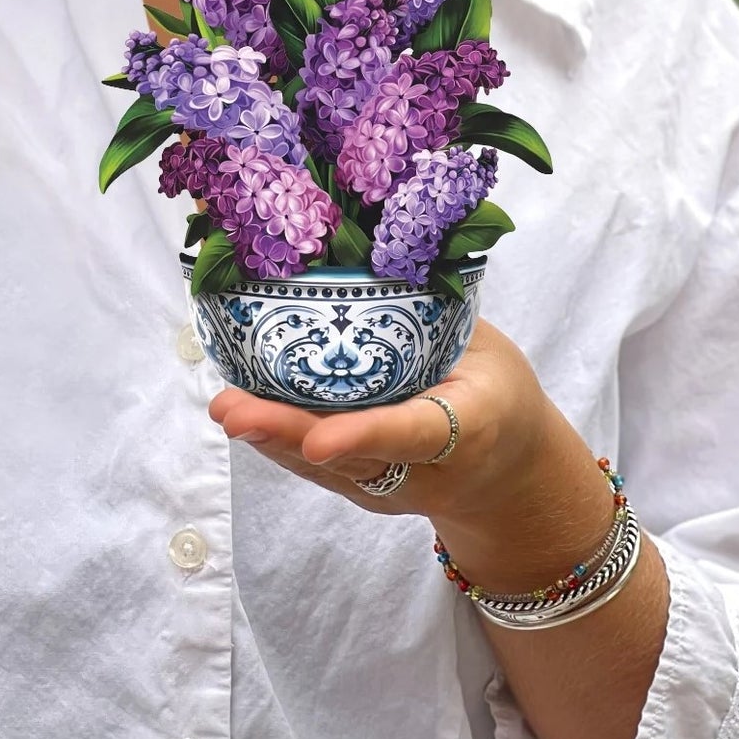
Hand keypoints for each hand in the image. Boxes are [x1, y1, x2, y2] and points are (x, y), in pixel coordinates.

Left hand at [207, 318, 559, 529]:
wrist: (514, 476)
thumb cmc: (499, 391)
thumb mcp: (488, 348)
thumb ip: (435, 315)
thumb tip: (370, 248)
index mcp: (470, 428)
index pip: (414, 432)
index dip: (365, 434)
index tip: (318, 439)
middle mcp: (427, 471)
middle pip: (352, 458)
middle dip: (287, 435)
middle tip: (232, 412)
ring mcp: (393, 489)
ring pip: (326, 468)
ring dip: (270, 437)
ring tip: (224, 408)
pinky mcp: (367, 491)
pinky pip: (319, 469)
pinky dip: (279, 441)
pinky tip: (241, 413)